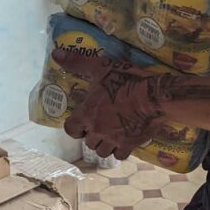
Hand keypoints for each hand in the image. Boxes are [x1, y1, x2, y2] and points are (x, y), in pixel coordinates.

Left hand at [51, 48, 167, 159]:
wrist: (153, 95)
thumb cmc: (125, 80)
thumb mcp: (100, 66)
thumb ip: (77, 62)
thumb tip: (56, 54)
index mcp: (87, 114)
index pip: (70, 130)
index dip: (74, 127)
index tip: (81, 122)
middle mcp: (97, 130)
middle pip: (88, 142)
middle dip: (92, 135)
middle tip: (100, 125)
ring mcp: (113, 140)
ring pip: (102, 152)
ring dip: (104, 145)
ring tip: (110, 136)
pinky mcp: (130, 145)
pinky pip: (120, 155)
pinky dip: (120, 150)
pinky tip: (124, 141)